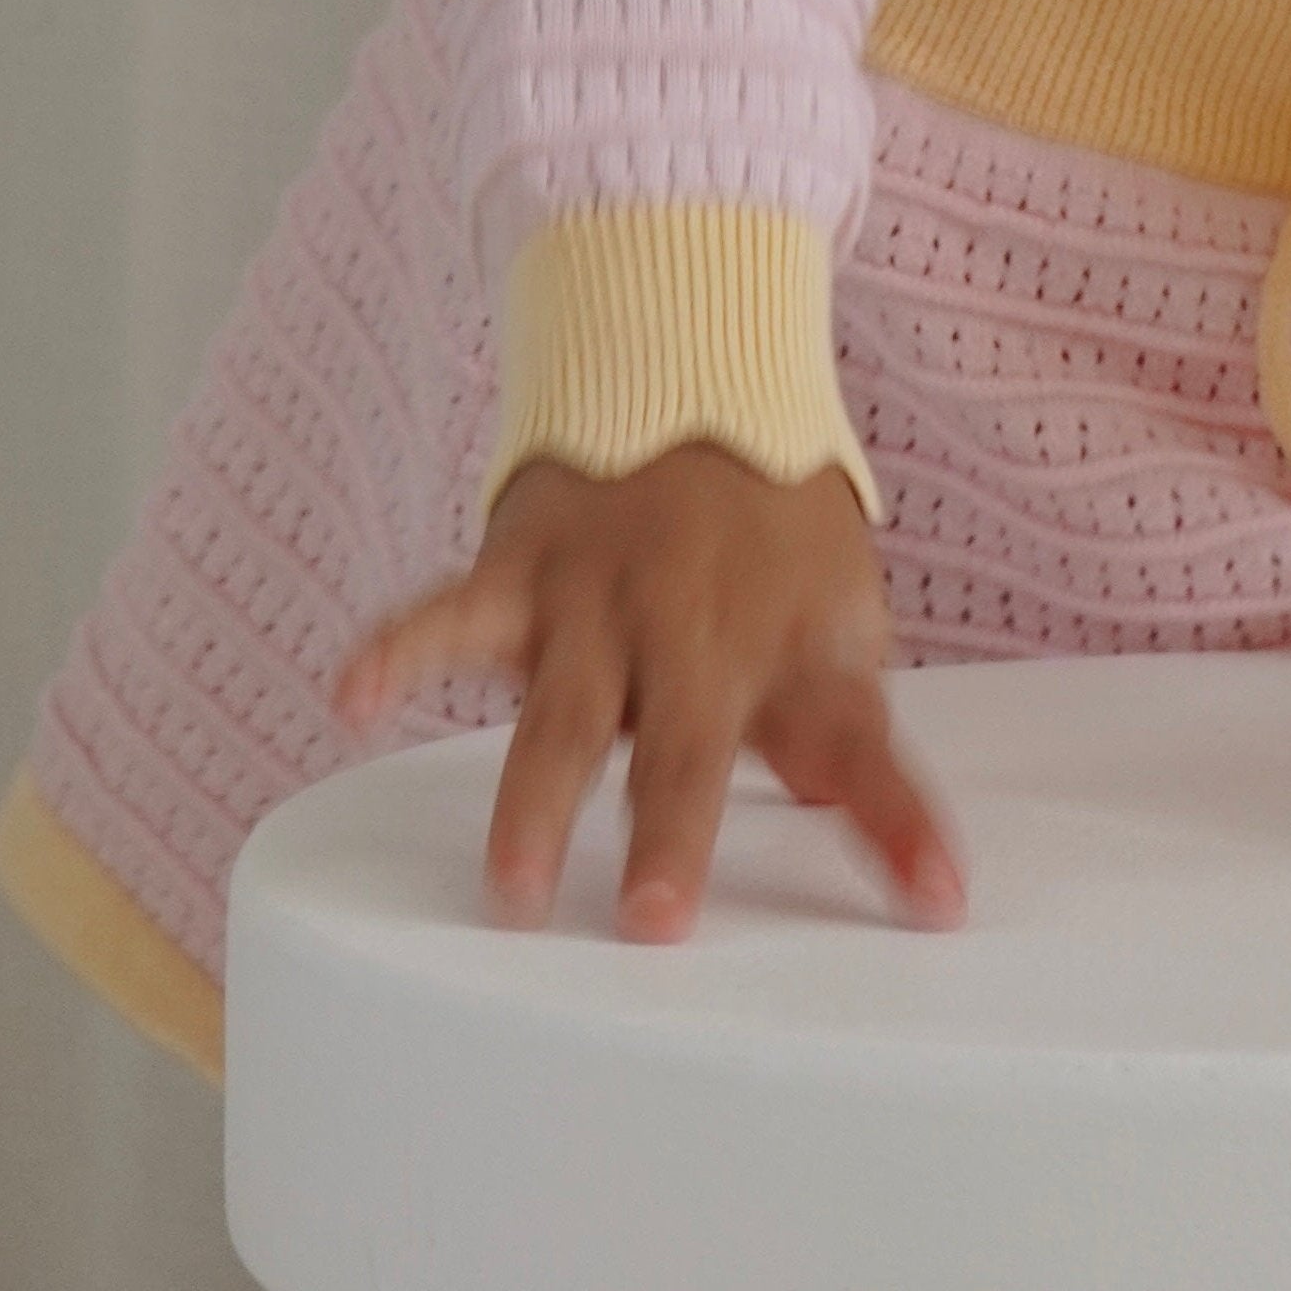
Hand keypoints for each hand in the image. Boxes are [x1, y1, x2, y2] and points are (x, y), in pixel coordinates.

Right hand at [332, 445, 966, 944]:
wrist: (691, 368)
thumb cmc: (770, 528)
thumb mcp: (838, 615)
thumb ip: (845, 737)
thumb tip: (911, 868)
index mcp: (790, 648)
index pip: (862, 744)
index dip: (899, 826)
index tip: (938, 898)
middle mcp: (696, 628)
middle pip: (685, 743)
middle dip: (671, 829)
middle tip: (655, 923)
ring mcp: (600, 598)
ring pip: (562, 709)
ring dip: (536, 796)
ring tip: (514, 884)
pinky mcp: (519, 570)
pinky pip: (445, 615)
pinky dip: (394, 653)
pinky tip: (351, 701)